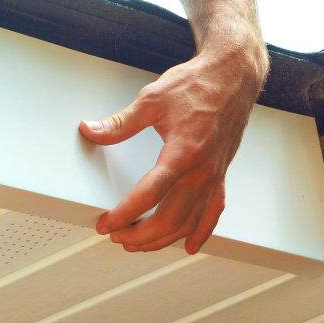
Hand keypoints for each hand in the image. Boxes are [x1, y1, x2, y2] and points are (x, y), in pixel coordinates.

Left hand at [79, 33, 267, 253]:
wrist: (233, 77)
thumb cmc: (196, 85)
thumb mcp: (151, 99)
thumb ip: (120, 122)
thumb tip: (91, 130)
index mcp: (183, 152)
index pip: (150, 194)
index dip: (125, 213)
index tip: (106, 223)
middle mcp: (202, 169)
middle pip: (171, 217)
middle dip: (140, 234)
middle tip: (115, 236)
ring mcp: (214, 175)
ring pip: (190, 221)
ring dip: (163, 239)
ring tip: (137, 244)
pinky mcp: (221, 174)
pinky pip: (213, 212)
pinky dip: (200, 233)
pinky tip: (188, 245)